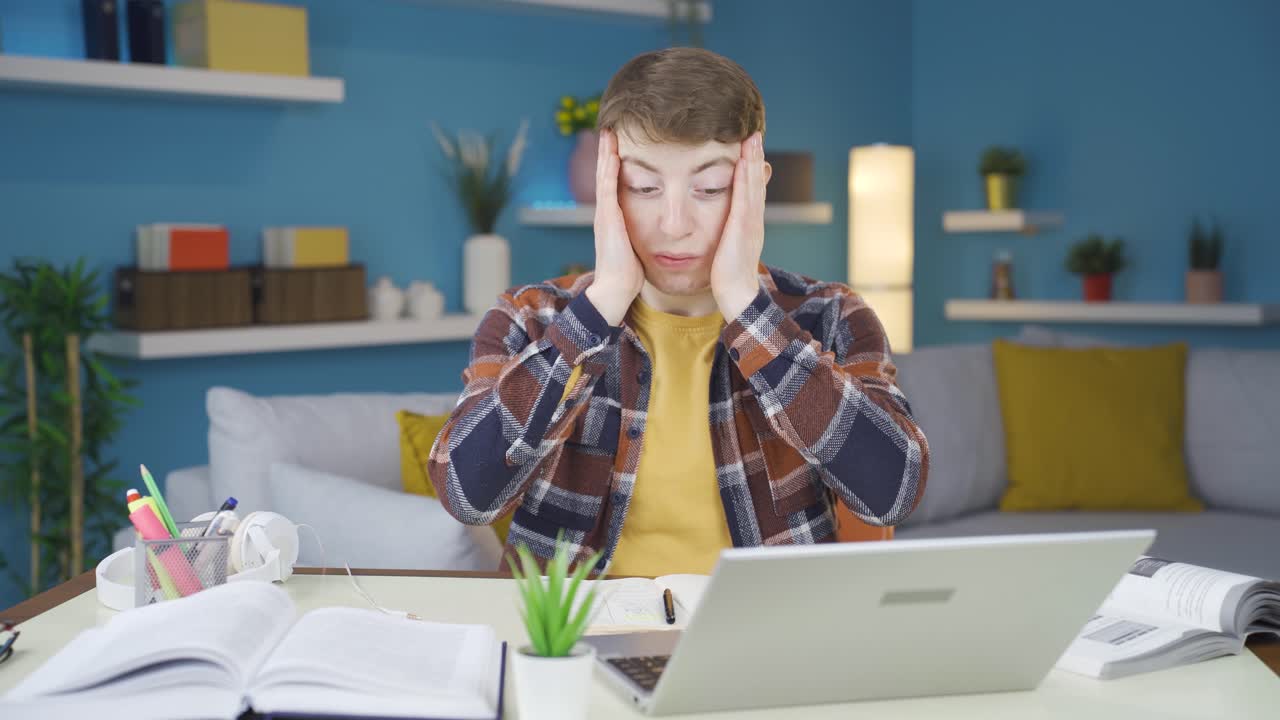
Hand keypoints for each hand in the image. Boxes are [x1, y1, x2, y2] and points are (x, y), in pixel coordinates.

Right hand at [585, 128, 644, 326]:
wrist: (615, 290)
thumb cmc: (628, 274)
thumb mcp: (635, 248)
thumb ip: (639, 235)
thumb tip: (652, 233)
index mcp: (614, 219)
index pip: (614, 184)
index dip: (615, 165)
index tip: (620, 146)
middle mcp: (606, 213)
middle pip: (606, 175)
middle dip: (608, 152)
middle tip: (610, 130)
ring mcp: (604, 214)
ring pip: (605, 176)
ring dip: (606, 153)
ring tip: (608, 133)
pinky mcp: (607, 219)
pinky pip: (608, 188)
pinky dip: (609, 169)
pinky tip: (613, 153)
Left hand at [711, 131, 768, 320]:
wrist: (736, 295)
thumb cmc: (727, 276)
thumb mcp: (726, 248)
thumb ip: (725, 234)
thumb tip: (720, 226)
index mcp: (748, 224)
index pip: (750, 190)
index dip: (752, 168)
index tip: (749, 148)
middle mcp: (753, 220)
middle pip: (756, 182)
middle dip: (756, 157)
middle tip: (754, 134)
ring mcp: (751, 223)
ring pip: (753, 185)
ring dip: (754, 160)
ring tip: (752, 138)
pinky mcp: (743, 228)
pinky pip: (744, 197)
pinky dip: (746, 177)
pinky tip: (743, 161)